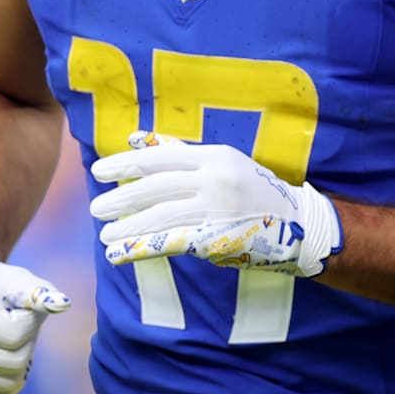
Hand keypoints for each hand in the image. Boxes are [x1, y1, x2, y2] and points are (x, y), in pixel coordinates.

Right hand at [0, 244, 69, 393]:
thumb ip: (39, 291)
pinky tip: (0, 354)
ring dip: (21, 358)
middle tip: (15, 321)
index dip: (30, 319)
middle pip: (15, 361)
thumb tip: (64, 304)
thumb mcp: (14, 278)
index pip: (15, 333)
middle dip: (28, 340)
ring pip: (10, 382)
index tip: (20, 307)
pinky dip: (11, 377)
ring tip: (6, 336)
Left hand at [90, 131, 341, 277]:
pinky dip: (141, 249)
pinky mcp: (217, 239)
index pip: (160, 159)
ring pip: (160, 217)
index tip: (98, 171)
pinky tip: (119, 255)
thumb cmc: (255, 191)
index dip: (126, 164)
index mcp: (215, 156)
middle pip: (156, 188)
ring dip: (127, 227)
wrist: (298, 225)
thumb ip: (179, 152)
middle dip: (121, 199)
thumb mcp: (223, 162)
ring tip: (105, 234)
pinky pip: (170, 243)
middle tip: (96, 208)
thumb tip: (135, 138)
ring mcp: (217, 210)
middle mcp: (215, 180)